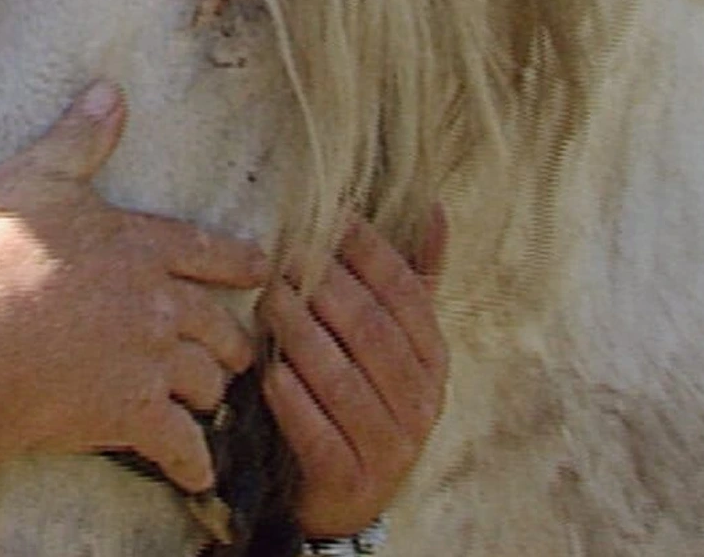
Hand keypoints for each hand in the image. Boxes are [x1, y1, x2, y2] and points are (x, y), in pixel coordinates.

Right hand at [0, 82, 268, 493]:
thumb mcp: (34, 178)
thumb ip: (78, 139)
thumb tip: (109, 91)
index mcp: (142, 244)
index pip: (210, 251)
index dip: (241, 263)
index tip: (265, 274)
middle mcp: (160, 303)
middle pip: (221, 325)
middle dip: (232, 340)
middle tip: (236, 351)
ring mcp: (151, 363)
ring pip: (208, 383)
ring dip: (211, 394)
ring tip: (210, 402)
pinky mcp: (132, 415)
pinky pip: (182, 446)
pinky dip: (194, 462)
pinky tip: (199, 472)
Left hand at [259, 206, 448, 537]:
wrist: (347, 496)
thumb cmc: (364, 397)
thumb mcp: (394, 343)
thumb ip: (411, 280)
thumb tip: (436, 207)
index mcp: (433, 359)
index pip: (406, 294)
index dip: (368, 251)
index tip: (329, 218)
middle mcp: (421, 402)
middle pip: (371, 331)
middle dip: (325, 287)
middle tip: (282, 257)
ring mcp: (389, 445)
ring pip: (343, 378)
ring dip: (302, 334)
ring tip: (268, 301)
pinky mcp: (350, 480)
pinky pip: (319, 433)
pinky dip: (294, 400)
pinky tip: (271, 372)